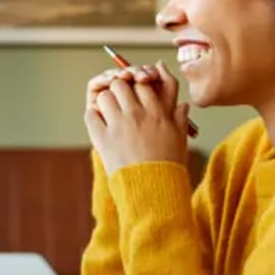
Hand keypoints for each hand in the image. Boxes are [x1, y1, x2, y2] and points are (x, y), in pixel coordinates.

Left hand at [84, 61, 189, 175]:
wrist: (152, 189)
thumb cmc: (169, 166)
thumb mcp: (180, 140)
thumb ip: (180, 119)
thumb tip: (183, 105)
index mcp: (157, 113)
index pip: (143, 85)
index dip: (137, 87)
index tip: (135, 95)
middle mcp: (137, 115)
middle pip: (121, 85)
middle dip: (119, 89)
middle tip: (119, 100)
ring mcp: (118, 126)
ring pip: (104, 96)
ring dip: (105, 101)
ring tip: (107, 111)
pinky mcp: (103, 139)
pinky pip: (91, 115)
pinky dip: (92, 115)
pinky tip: (97, 121)